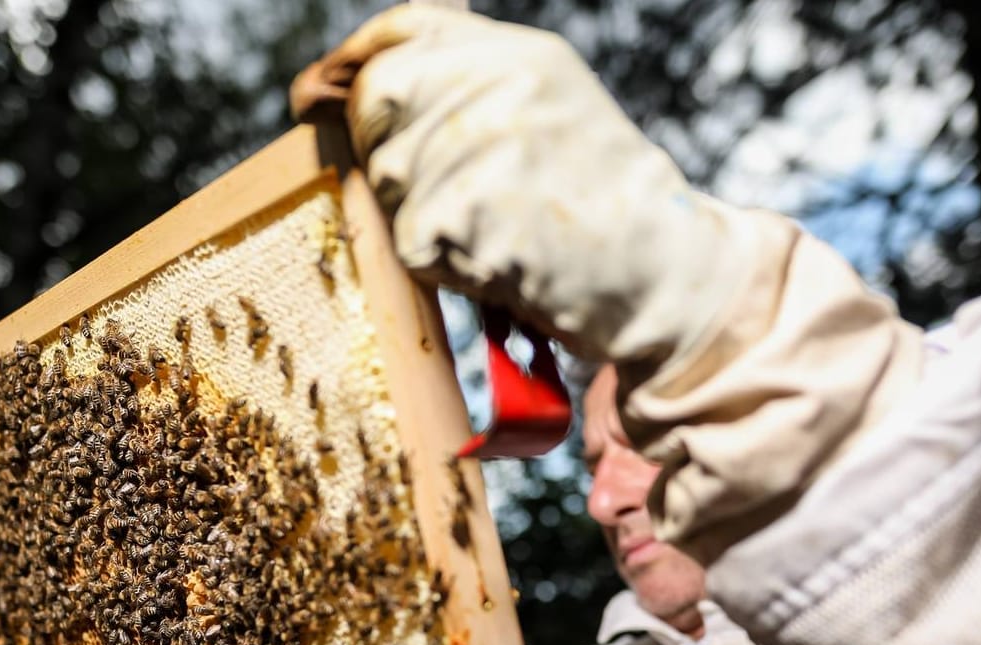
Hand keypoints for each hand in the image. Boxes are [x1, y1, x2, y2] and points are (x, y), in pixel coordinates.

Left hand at [293, 9, 922, 561]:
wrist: (667, 278)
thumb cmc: (607, 211)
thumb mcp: (551, 115)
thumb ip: (467, 91)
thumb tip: (349, 88)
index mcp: (521, 55)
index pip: (403, 31)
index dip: (352, 63)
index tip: (314, 96)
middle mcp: (496, 83)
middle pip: (379, 101)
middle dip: (390, 153)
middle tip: (452, 197)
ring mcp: (475, 143)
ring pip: (390, 181)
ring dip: (428, 220)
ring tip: (502, 233)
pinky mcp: (459, 212)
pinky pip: (411, 242)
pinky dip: (447, 266)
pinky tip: (502, 264)